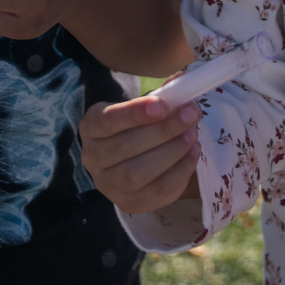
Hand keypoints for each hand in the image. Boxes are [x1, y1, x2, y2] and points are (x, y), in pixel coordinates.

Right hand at [80, 96, 203, 214]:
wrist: (133, 159)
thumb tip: (183, 80)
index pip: (107, 121)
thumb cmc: (137, 126)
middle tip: (191, 115)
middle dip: (163, 130)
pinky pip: (156, 192)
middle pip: (125, 147)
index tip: (164, 105)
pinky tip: (193, 153)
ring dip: (172, 152)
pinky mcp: (129, 203)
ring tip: (193, 134)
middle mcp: (92, 158)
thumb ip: (161, 95)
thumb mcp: (143, 106)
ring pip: (138, 173)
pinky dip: (179, 172)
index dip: (135, 113)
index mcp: (91, 126)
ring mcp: (108, 185)